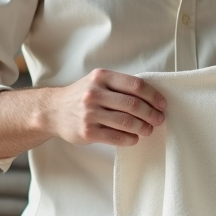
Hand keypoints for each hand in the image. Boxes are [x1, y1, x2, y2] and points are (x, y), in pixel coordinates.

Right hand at [48, 69, 165, 146]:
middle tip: (159, 119)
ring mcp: (90, 113)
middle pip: (134, 105)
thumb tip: (151, 97)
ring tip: (148, 130)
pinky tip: (134, 138)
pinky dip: (130, 139)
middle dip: (151, 114)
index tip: (162, 104)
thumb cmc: (81, 95)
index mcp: (101, 77)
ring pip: (126, 122)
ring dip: (143, 127)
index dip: (153, 96)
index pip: (135, 85)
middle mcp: (95, 93)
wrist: (53, 111)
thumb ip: (119, 85)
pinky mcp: (87, 131)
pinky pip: (116, 137)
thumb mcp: (97, 81)